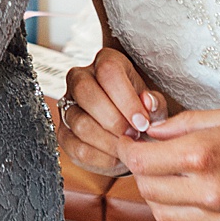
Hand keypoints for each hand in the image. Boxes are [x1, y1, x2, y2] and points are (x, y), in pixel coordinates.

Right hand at [56, 47, 173, 177]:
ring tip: (127, 147)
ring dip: (108, 141)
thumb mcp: (154, 105)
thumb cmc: (142, 113)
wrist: (131, 134)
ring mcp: (68, 106)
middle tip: (133, 136)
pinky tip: (116, 157)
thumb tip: (149, 102)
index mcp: (105, 62)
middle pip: (86, 92)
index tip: (142, 122)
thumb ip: (155, 104)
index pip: (108, 72)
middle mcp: (80, 78)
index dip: (126, 99)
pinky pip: (76, 148)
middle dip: (113, 120)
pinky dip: (100, 158)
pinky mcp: (64, 134)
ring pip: (80, 122)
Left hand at [116, 107, 219, 220]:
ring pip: (163, 214)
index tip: (128, 141)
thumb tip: (151, 132)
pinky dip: (180, 208)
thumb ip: (182, 125)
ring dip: (155, 193)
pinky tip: (189, 189)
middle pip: (147, 189)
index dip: (127, 149)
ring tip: (165, 173)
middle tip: (145, 154)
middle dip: (139, 170)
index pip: (141, 162)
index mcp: (204, 155)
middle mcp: (209, 191)